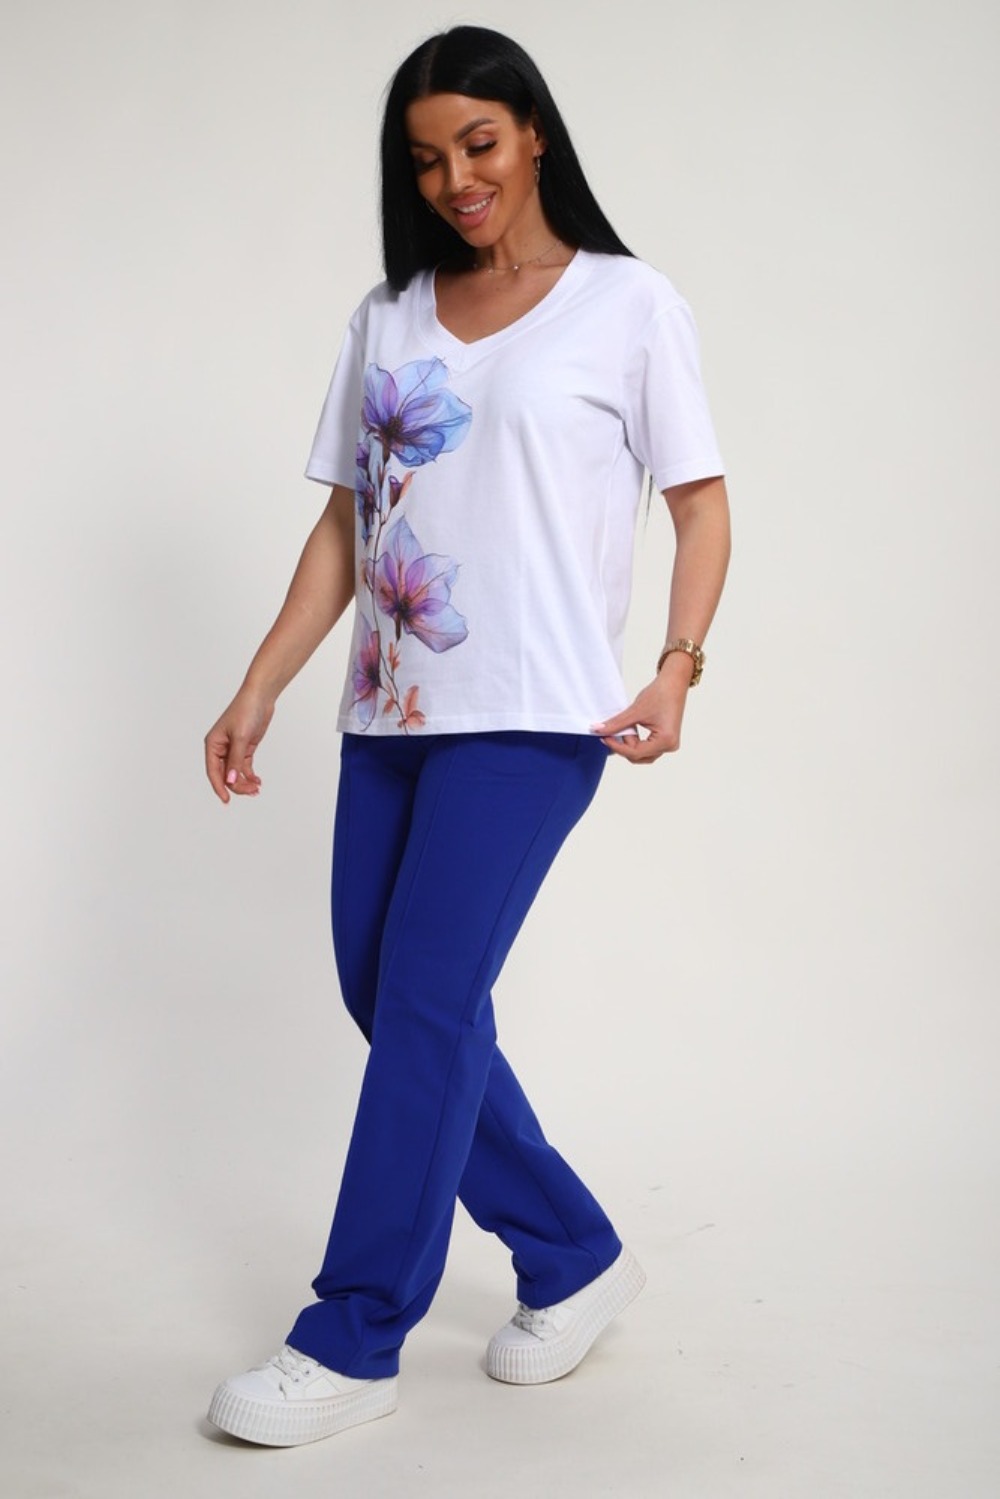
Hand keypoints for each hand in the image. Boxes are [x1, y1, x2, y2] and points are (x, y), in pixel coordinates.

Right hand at [204, 688, 274, 802]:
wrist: (260, 697)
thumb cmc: (246, 711)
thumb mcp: (240, 737)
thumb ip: (235, 760)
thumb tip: (230, 780)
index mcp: (213, 744)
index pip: (213, 771)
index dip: (219, 787)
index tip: (226, 800)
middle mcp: (220, 748)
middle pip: (225, 774)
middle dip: (237, 785)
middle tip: (252, 792)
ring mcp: (233, 749)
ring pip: (235, 772)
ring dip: (244, 782)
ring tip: (256, 789)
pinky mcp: (244, 748)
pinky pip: (243, 767)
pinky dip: (250, 775)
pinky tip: (257, 781)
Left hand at [592, 658, 691, 764]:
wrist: (673, 683)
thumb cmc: (660, 694)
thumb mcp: (635, 711)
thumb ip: (616, 723)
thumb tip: (598, 730)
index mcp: (665, 741)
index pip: (635, 753)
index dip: (617, 747)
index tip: (604, 737)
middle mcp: (670, 746)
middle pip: (639, 757)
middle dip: (624, 746)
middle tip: (613, 732)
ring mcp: (669, 744)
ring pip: (643, 754)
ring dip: (630, 745)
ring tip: (624, 728)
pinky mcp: (667, 740)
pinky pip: (648, 748)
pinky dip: (637, 742)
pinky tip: (630, 730)